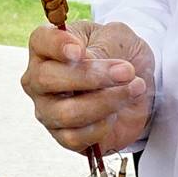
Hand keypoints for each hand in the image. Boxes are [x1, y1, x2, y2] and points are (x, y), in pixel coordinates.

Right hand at [23, 20, 154, 154]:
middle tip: (126, 71)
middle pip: (46, 79)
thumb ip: (99, 49)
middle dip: (90, 76)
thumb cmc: (119, 53)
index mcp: (47, 47)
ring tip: (134, 89)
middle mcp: (39, 80)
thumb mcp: (115, 38)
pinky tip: (115, 114)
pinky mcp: (63, 136)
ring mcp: (48, 110)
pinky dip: (102, 126)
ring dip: (105, 102)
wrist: (138, 85)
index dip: (57, 46)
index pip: (40, 41)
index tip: (80, 51)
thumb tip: (86, 62)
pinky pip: (75, 138)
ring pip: (65, 113)